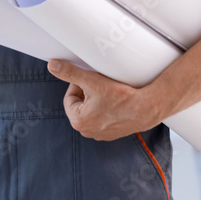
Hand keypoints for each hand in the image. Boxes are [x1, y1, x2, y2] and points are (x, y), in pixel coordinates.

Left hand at [47, 59, 161, 140]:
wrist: (147, 107)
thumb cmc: (121, 96)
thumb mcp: (92, 81)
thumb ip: (70, 72)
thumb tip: (52, 65)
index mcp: (78, 121)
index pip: (70, 96)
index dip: (79, 84)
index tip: (91, 79)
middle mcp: (87, 132)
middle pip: (81, 104)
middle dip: (88, 93)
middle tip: (101, 84)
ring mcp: (101, 134)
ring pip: (92, 110)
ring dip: (97, 100)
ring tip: (110, 92)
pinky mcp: (113, 133)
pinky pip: (104, 117)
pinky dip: (107, 109)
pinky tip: (117, 101)